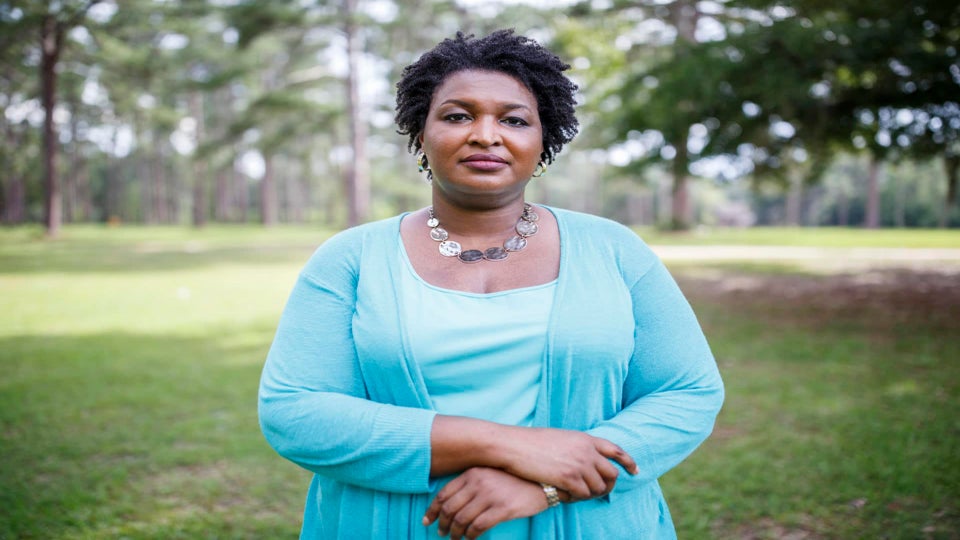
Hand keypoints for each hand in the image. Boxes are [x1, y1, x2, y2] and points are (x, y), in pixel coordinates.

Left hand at [423, 467, 549, 539]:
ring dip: (456, 533)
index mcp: (471, 472)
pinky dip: (471, 536)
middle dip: (443, 525)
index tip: (427, 521)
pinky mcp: (503, 508)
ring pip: (462, 520)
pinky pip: (478, 527)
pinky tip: (470, 539)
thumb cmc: (513, 480)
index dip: (432, 510)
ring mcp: (490, 495)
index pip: (443, 493)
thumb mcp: (489, 474)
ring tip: (456, 539)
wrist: (541, 482)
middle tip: (442, 533)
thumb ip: (470, 484)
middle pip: (450, 509)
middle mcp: (478, 482)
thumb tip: (450, 504)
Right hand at [497, 426, 637, 499]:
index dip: (628, 462)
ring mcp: (578, 465)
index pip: (616, 450)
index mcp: (585, 438)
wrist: (514, 445)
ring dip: (593, 494)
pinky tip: (570, 497)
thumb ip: (577, 446)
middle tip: (603, 492)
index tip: (635, 471)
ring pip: (598, 488)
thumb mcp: (561, 437)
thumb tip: (586, 457)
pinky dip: (579, 498)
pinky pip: (583, 495)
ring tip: (582, 495)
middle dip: (609, 485)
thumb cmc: (532, 441)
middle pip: (611, 474)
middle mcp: (586, 451)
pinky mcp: (568, 478)